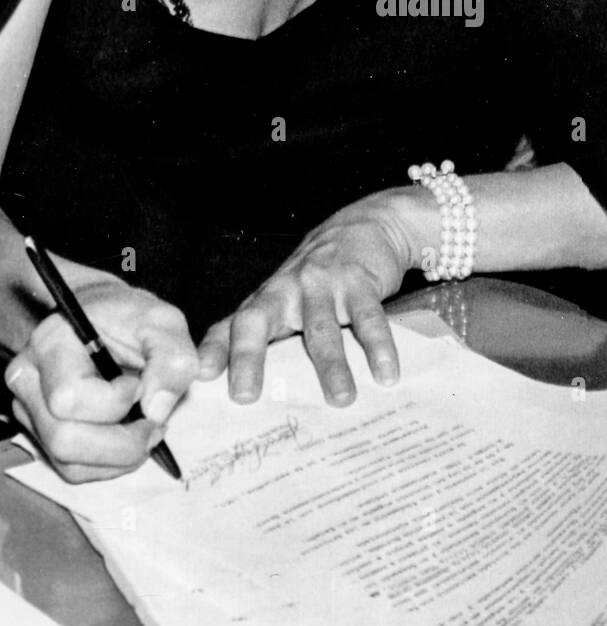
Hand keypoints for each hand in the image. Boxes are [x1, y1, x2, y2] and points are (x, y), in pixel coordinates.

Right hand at [4, 270, 197, 482]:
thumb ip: (171, 356)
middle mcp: (29, 380)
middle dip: (121, 443)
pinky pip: (72, 470)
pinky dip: (109, 465)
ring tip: (147, 431)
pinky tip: (130, 439)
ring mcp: (30, 410)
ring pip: (68, 463)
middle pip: (64, 439)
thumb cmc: (129, 319)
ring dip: (118, 458)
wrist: (106, 321)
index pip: (69, 397)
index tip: (140, 385)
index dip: (114, 402)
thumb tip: (158, 408)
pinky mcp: (42, 433)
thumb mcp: (162, 322)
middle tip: (154, 423)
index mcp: (51, 343)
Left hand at [198, 194, 416, 407]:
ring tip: (341, 400)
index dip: (214, 351)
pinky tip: (387, 374)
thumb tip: (251, 400)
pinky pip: (368, 317)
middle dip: (248, 358)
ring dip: (331, 365)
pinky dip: (379, 347)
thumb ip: (271, 339)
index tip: (200, 378)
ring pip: (320, 328)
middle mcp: (285, 291)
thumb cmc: (320, 278)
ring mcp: (321, 284)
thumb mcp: (289, 301)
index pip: (230, 327)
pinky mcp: (358, 280)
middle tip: (245, 396)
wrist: (366, 225)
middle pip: (258, 323)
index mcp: (265, 301)